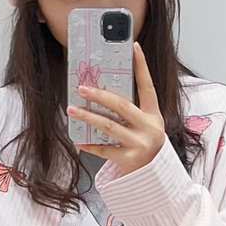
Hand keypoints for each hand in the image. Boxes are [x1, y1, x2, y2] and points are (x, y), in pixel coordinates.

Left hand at [67, 42, 165, 174]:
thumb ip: (130, 112)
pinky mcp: (129, 159)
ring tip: (72, 110)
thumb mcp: (145, 126)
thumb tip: (102, 93)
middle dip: (100, 95)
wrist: (154, 177)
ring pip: (109, 126)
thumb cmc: (145, 145)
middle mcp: (149, 127)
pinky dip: (89, 145)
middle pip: (122, 105)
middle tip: (82, 88)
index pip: (148, 86)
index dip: (142, 66)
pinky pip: (104, 149)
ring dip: (88, 117)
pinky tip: (78, 140)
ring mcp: (140, 144)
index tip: (134, 47)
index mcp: (154, 115)